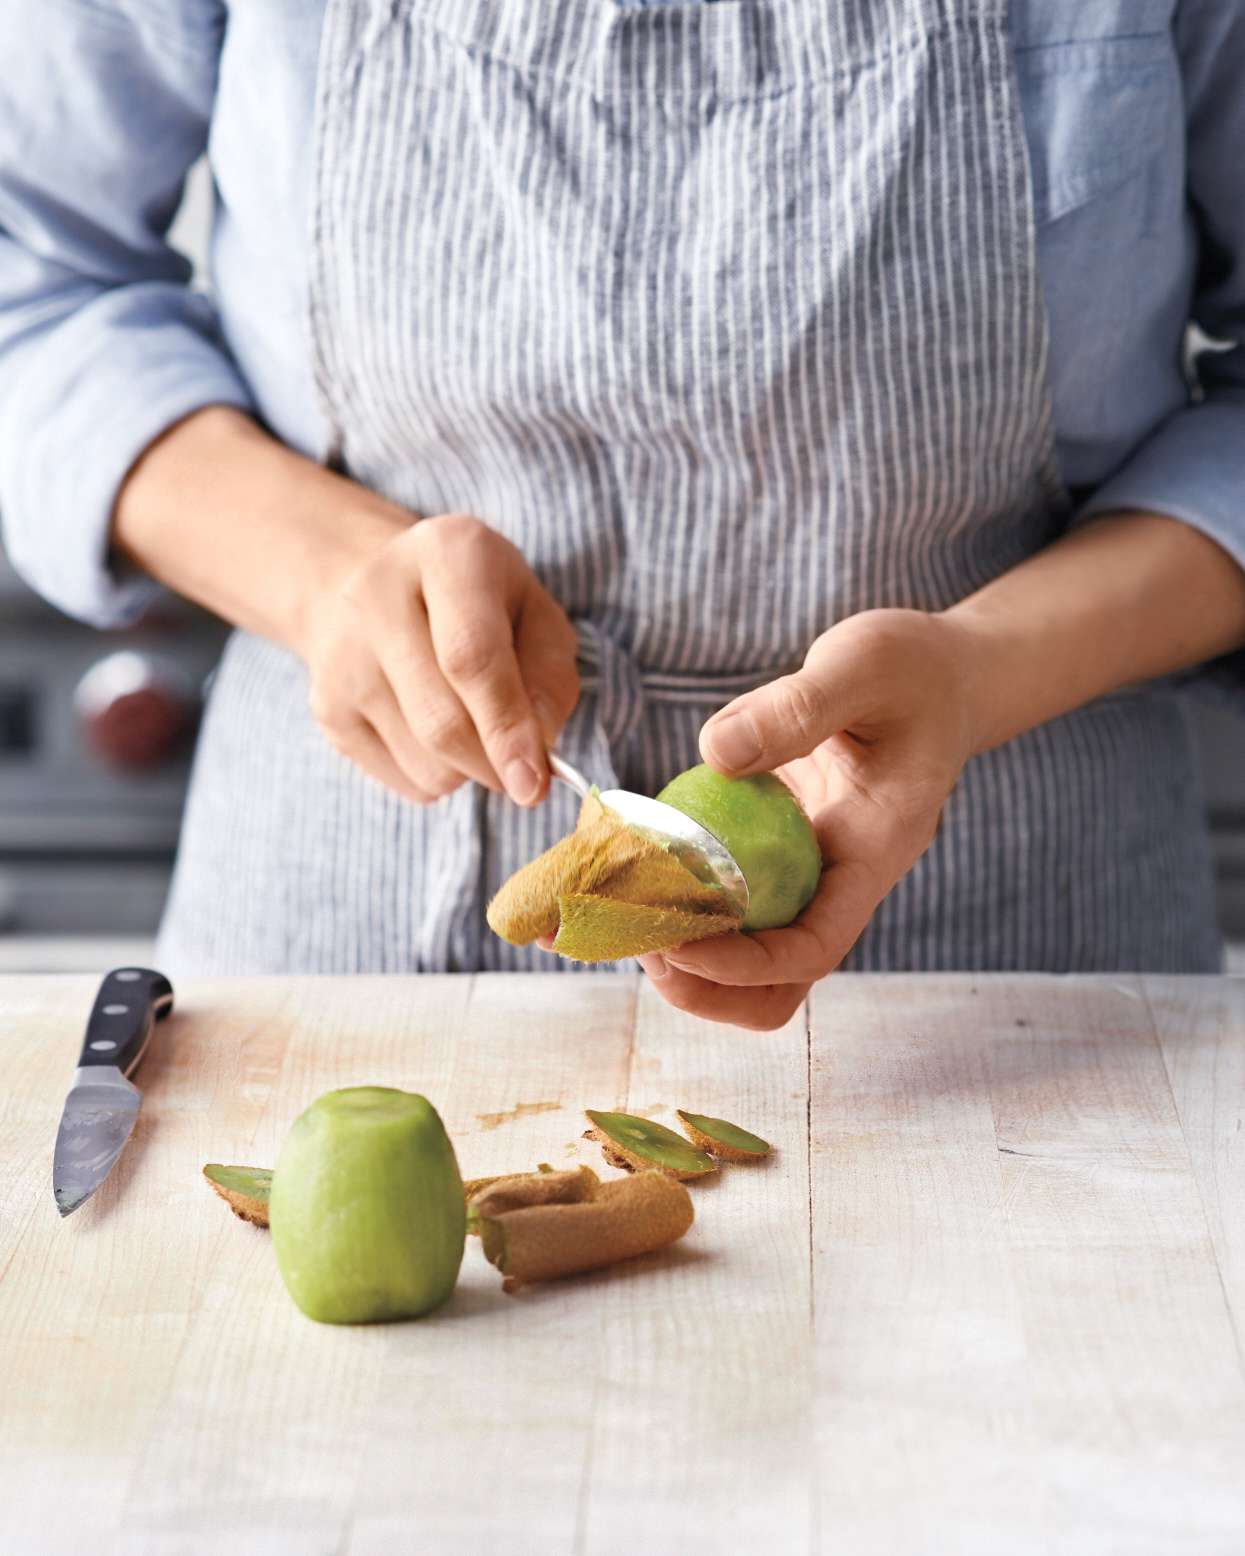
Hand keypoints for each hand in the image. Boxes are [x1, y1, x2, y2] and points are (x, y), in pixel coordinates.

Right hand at [304, 514, 579, 805]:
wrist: (379, 587)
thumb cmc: (481, 605)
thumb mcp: (536, 614)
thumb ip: (550, 677)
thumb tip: (537, 750)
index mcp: (446, 554)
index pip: (471, 657)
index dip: (506, 727)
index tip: (533, 782)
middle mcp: (379, 595)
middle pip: (443, 722)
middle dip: (494, 764)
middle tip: (524, 773)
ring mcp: (341, 655)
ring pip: (424, 762)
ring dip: (469, 771)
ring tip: (476, 725)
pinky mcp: (326, 707)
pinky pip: (402, 780)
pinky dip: (439, 777)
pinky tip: (436, 730)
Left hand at [639, 609, 980, 1027]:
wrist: (940, 676)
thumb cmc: (913, 668)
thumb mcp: (864, 664)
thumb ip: (796, 707)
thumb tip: (716, 753)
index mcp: (873, 854)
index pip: (814, 948)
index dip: (744, 965)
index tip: (679, 945)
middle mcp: (839, 878)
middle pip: (778, 982)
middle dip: (706, 986)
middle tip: (638, 942)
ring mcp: (806, 867)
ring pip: (748, 948)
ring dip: (684, 950)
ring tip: (621, 910)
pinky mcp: (776, 845)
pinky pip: (727, 892)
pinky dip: (677, 891)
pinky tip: (628, 859)